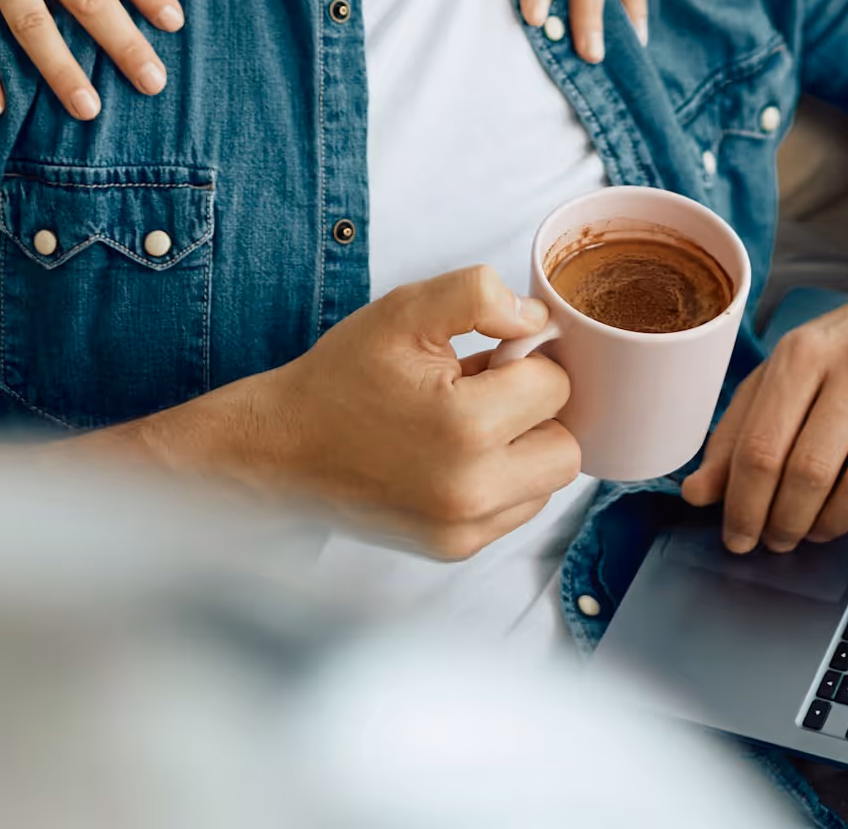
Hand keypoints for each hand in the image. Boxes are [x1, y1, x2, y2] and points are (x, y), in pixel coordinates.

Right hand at [150, 268, 580, 559]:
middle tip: (486, 387)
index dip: (525, 356)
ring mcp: (464, 531)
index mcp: (466, 428)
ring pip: (547, 482)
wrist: (281, 452)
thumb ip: (479, 295)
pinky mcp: (454, 551)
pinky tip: (455, 454)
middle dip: (537, 408)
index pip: (555, 384)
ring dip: (524, 447)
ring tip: (465, 420)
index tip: (488, 353)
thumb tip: (537, 321)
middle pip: (566, 444)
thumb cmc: (341, 379)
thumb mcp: (405, 311)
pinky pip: (516, 510)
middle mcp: (473, 492)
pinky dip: (502, 480)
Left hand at [682, 283, 847, 553]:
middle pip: (810, 471)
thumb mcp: (785, 372)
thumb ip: (738, 431)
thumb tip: (697, 495)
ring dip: (835, 524)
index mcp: (805, 350)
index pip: (762, 447)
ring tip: (819, 528)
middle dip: (786, 523)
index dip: (743, 507)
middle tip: (779, 539)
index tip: (737, 538)